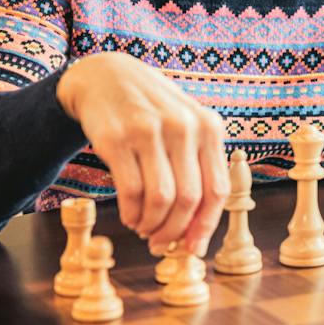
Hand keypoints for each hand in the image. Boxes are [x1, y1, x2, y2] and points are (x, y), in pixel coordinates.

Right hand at [56, 52, 228, 252]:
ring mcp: (150, 131)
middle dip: (174, 231)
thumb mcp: (186, 127)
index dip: (205, 227)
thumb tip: (197, 233)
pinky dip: (132, 213)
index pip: (217, 191)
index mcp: (209, 128)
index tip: (191, 248)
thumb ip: (196, 169)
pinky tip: (130, 216)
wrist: (106, 76)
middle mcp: (184, 128)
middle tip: (160, 242)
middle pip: (189, 200)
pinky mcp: (117, 138)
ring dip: (151, 225)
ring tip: (144, 227)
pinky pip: (131, 191)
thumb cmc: (153, 112)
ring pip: (160, 199)